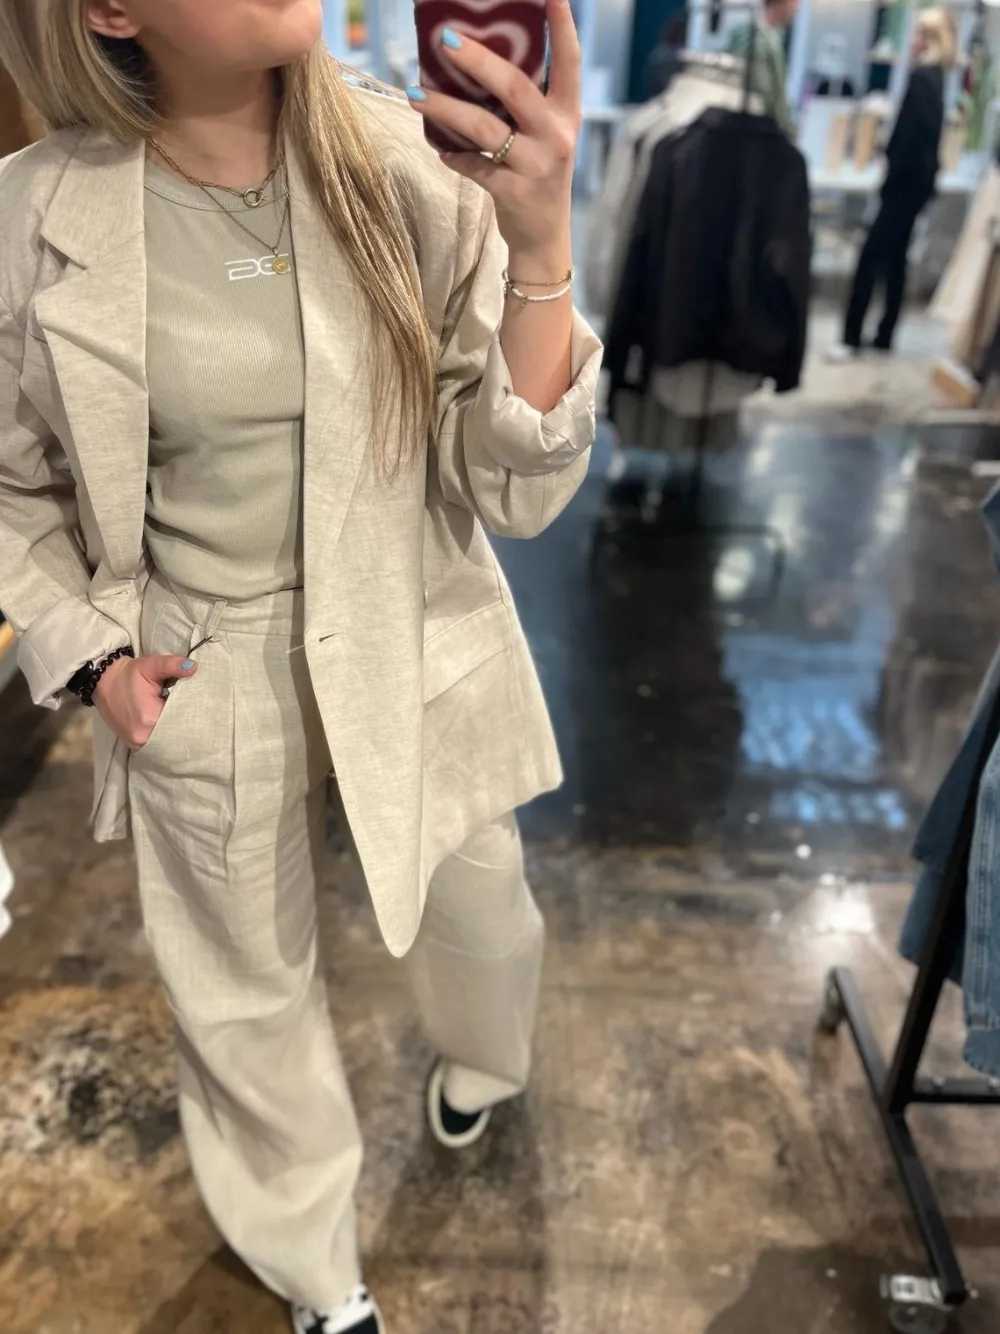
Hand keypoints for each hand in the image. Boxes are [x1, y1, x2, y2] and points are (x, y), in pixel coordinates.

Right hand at [93, 653, 196, 749]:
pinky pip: (156, 745)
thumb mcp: (151, 665)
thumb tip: (193, 667)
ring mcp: (137, 744)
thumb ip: (172, 666)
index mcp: (150, 719)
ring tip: (181, 718)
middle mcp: (144, 738)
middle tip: (191, 711)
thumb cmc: (128, 674)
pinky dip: (163, 736)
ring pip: (166, 742)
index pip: (183, 722)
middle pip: (175, 736)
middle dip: (185, 725)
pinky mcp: (133, 745)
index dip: (192, 713)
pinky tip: (168, 725)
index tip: (196, 704)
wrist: (103, 682)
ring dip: (174, 732)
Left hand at [406, 0, 579, 267]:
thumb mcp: (547, 135)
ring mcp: (535, 166)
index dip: (562, 26)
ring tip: (416, 93)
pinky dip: (452, 155)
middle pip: (515, 88)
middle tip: (446, 38)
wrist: (545, 238)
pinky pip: (472, 166)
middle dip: (479, 60)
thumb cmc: (539, 174)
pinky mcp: (513, 192)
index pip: (569, 62)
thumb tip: (478, 57)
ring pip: (484, 128)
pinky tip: (437, 146)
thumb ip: (527, 102)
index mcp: (568, 114)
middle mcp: (556, 136)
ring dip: (446, 108)